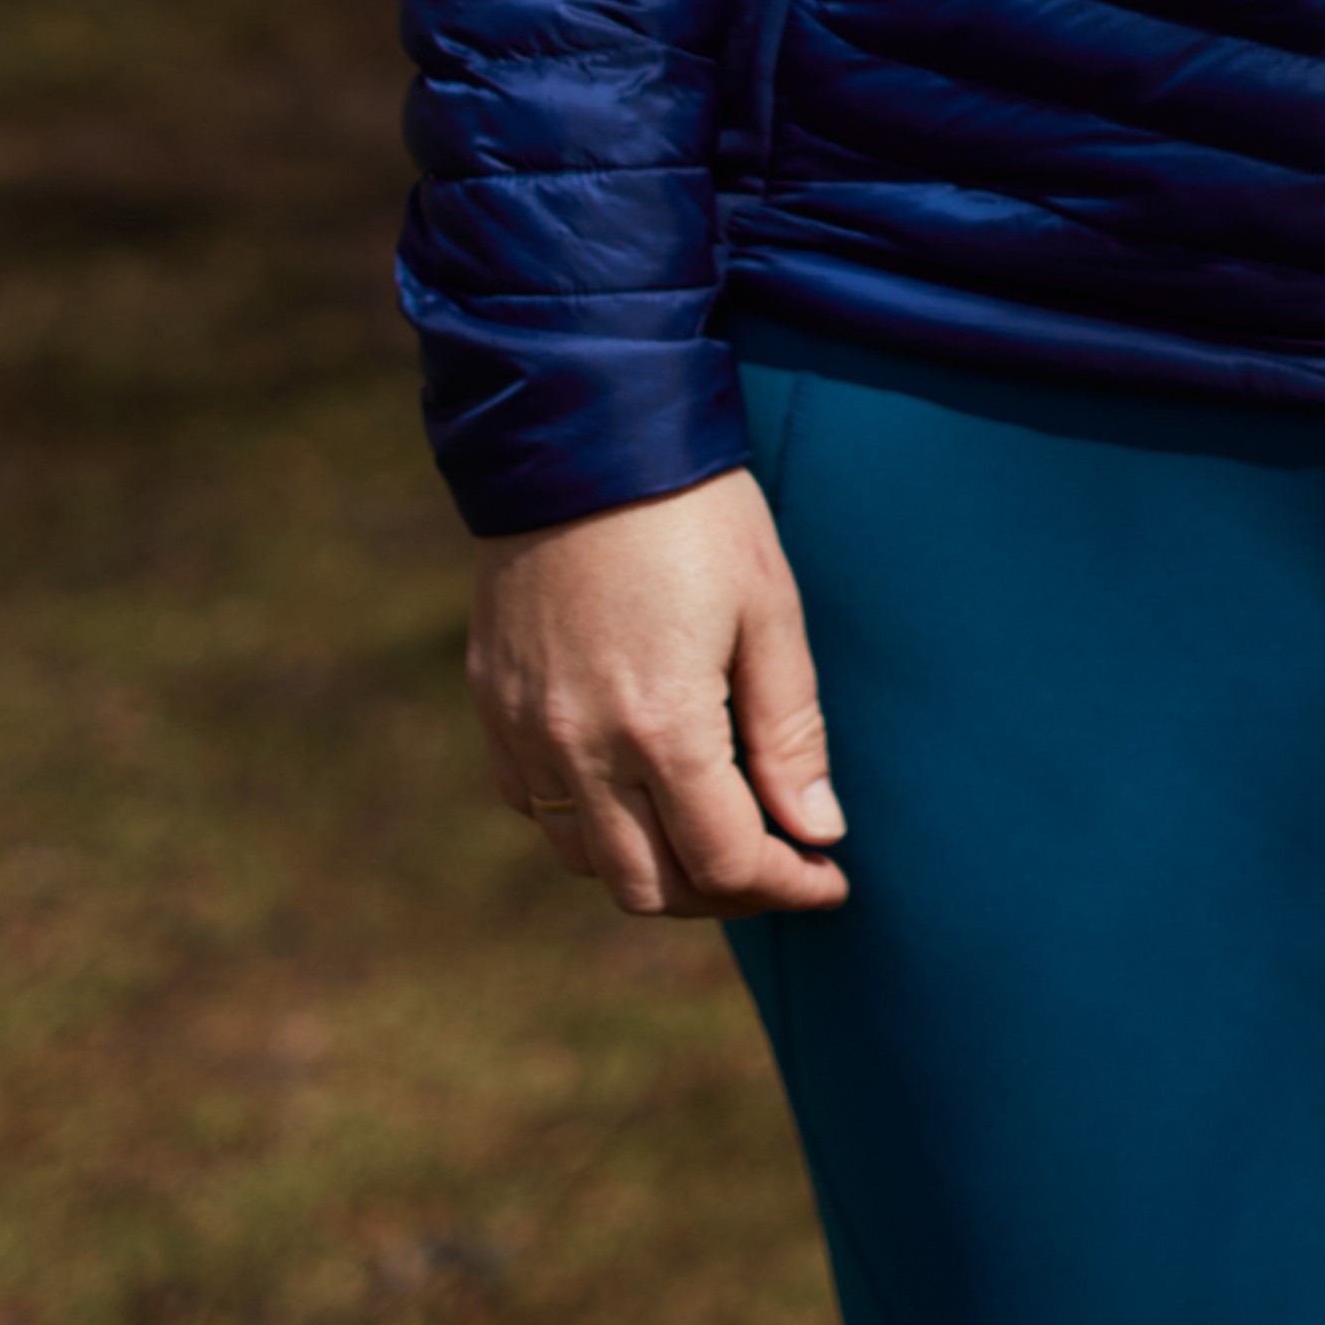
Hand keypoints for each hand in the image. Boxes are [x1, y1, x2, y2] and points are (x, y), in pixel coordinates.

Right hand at [469, 466, 851, 920]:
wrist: (580, 431)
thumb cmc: (694, 512)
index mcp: (663, 726)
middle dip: (723, 893)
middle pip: (651, 888)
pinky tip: (635, 784)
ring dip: (654, 867)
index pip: (727, 863)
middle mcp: (582, 747)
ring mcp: (526, 731)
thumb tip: (818, 831)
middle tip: (775, 861)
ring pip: (587, 862)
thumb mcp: (768, 609)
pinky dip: (589, 824)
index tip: (830, 878)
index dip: (788, 886)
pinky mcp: (494, 705)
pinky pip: (534, 808)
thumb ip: (791, 733)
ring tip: (711, 828)